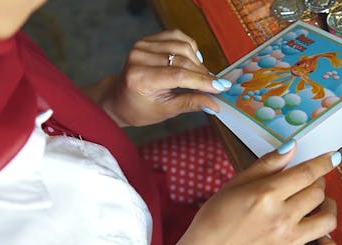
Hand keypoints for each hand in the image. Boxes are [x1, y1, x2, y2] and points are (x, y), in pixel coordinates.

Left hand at [101, 29, 230, 126]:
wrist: (119, 98)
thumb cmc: (140, 109)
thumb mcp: (165, 111)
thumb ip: (191, 103)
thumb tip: (215, 105)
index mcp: (140, 78)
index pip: (179, 76)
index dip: (203, 81)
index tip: (221, 87)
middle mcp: (139, 58)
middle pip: (183, 60)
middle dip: (203, 73)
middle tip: (217, 84)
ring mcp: (142, 46)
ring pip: (183, 47)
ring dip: (198, 61)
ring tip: (202, 76)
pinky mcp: (147, 40)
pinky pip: (177, 37)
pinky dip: (190, 48)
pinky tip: (193, 61)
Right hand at [158, 142, 340, 244]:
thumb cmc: (217, 217)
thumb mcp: (236, 183)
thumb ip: (267, 164)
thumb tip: (291, 148)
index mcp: (267, 194)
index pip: (306, 173)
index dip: (324, 162)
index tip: (333, 157)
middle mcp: (281, 217)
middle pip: (318, 193)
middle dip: (318, 183)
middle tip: (309, 183)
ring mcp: (287, 241)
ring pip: (327, 220)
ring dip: (328, 208)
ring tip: (320, 205)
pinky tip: (322, 237)